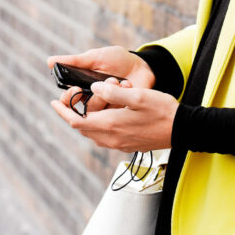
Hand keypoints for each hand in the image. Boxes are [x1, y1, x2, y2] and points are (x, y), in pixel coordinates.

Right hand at [46, 46, 155, 113]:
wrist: (141, 64)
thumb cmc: (116, 59)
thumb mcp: (95, 58)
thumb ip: (75, 61)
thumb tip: (49, 62)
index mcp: (82, 89)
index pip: (67, 101)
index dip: (67, 99)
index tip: (75, 89)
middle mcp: (93, 101)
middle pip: (83, 111)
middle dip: (94, 96)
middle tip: (104, 82)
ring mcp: (107, 109)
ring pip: (100, 114)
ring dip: (109, 94)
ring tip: (117, 78)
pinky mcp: (122, 113)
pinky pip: (117, 113)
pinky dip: (122, 96)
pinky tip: (128, 84)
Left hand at [51, 81, 177, 152]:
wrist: (181, 129)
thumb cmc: (161, 111)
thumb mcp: (137, 96)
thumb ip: (113, 92)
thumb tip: (95, 88)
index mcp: (110, 125)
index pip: (76, 121)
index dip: (62, 112)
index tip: (53, 102)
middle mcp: (111, 138)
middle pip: (83, 128)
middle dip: (73, 114)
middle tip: (69, 100)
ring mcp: (119, 144)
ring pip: (93, 133)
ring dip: (86, 120)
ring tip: (86, 105)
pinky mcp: (127, 145)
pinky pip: (104, 137)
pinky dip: (98, 126)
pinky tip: (105, 116)